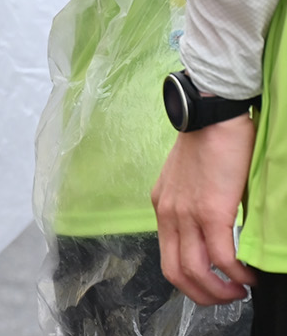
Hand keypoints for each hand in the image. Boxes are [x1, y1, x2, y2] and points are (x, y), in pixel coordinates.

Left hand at [153, 114, 256, 304]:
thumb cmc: (209, 142)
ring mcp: (186, 213)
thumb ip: (195, 206)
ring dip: (220, 290)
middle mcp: (168, 213)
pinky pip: (221, 256)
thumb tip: (215, 232)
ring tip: (240, 290)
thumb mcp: (191, 179)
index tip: (211, 286)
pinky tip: (249, 274)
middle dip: (202, 295)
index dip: (189, 281)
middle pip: (175, 272)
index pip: (167, 257)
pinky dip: (236, 272)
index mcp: (163, 206)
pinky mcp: (210, 210)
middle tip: (227, 297)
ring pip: (196, 271)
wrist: (212, 114)